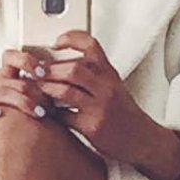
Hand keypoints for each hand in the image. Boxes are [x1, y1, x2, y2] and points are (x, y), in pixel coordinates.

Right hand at [0, 48, 53, 155]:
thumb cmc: (2, 130)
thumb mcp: (23, 114)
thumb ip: (41, 105)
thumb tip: (70, 102)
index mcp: (4, 81)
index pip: (12, 58)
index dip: (27, 60)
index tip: (44, 72)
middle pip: (11, 80)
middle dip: (33, 91)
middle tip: (50, 106)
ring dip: (19, 101)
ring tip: (37, 113)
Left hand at [29, 30, 149, 162]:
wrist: (143, 140)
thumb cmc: (124, 114)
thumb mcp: (115, 88)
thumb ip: (94, 76)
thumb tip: (64, 66)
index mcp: (110, 74)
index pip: (92, 46)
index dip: (72, 39)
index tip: (56, 42)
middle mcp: (106, 88)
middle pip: (73, 69)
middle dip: (49, 69)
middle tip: (36, 71)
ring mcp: (99, 108)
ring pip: (65, 91)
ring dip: (46, 89)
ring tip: (37, 90)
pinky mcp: (92, 127)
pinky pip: (64, 117)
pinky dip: (51, 113)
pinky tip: (46, 112)